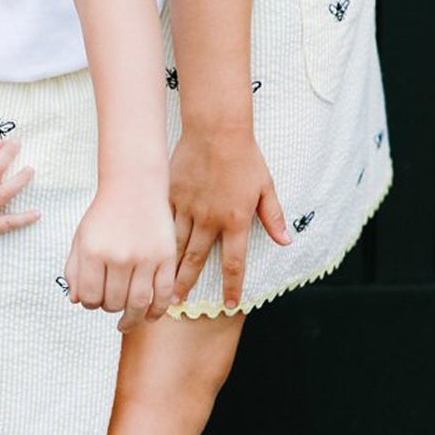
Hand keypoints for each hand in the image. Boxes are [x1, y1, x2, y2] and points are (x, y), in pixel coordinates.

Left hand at [63, 186, 176, 328]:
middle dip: (109, 308)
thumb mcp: (81, 237)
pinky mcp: (166, 257)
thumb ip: (73, 269)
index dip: (89, 303)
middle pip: (113, 302)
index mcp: (93, 252)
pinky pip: (163, 294)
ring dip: (132, 317)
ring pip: (138, 303)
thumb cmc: (104, 214)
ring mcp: (145, 258)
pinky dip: (157, 311)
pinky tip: (149, 316)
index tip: (93, 300)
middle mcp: (119, 256)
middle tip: (110, 302)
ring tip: (127, 320)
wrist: (134, 187)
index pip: (89, 297)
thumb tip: (76, 301)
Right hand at [169, 127, 289, 307]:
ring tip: (158, 284)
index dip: (231, 285)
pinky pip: (163, 221)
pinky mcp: (171, 195)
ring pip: (175, 244)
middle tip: (174, 303)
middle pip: (196, 259)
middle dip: (186, 283)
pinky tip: (148, 250)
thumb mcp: (266, 187)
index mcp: (236, 220)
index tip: (228, 303)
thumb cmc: (244, 157)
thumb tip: (286, 241)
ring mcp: (187, 207)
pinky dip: (157, 237)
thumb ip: (274, 217)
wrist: (216, 131)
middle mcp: (209, 219)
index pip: (233, 262)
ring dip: (168, 266)